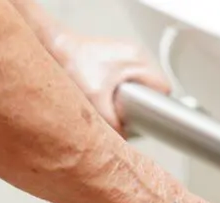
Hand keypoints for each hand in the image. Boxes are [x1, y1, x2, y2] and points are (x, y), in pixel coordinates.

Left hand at [53, 33, 170, 134]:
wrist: (56, 48)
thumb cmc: (72, 63)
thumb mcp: (95, 99)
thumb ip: (112, 123)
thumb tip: (123, 138)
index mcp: (137, 58)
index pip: (163, 88)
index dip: (158, 106)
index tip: (148, 116)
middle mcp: (135, 52)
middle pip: (154, 86)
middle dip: (145, 102)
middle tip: (130, 112)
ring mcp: (126, 52)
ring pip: (143, 81)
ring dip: (134, 94)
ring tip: (118, 102)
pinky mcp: (116, 55)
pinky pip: (131, 75)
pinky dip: (124, 86)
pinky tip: (110, 93)